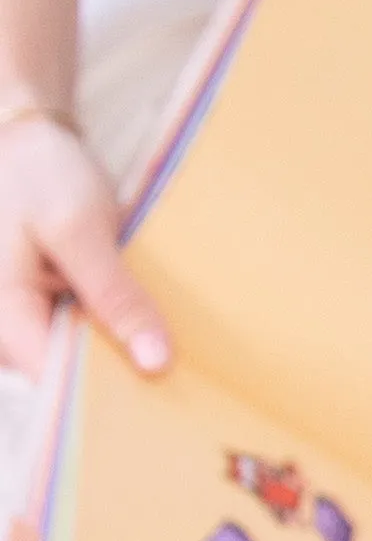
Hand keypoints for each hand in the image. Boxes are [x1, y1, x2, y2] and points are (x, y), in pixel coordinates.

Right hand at [1, 110, 167, 380]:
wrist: (21, 139)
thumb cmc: (38, 174)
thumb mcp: (78, 229)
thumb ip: (114, 295)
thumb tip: (154, 362)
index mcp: (2, 311)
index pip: (57, 381)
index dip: (111, 396)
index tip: (167, 401)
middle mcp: (4, 325)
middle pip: (68, 376)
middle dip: (122, 377)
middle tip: (186, 382)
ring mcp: (19, 319)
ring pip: (75, 358)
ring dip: (119, 354)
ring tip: (172, 356)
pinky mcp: (37, 309)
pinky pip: (77, 335)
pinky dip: (111, 332)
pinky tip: (147, 330)